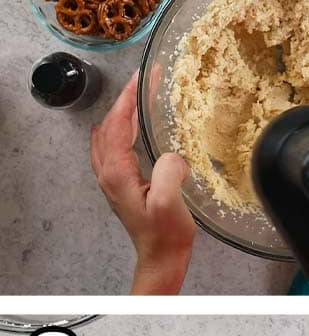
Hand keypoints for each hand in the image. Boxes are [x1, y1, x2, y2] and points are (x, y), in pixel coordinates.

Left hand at [90, 73, 194, 294]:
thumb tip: (172, 154)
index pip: (117, 124)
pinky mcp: (121, 185)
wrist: (160, 257)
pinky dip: (121, 130)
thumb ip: (169, 170)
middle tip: (143, 82)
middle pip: (109, 126)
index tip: (142, 78)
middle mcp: (108, 173)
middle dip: (125, 101)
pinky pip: (113, 147)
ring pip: (109, 135)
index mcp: (117, 172)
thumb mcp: (170, 202)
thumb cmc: (166, 234)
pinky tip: (128, 129)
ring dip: (122, 114)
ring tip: (138, 99)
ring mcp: (112, 179)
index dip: (128, 99)